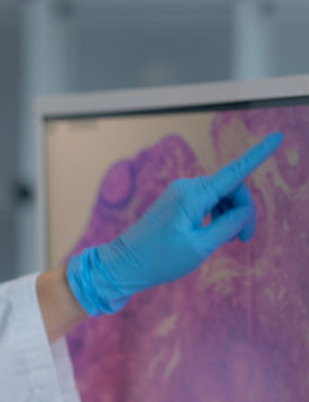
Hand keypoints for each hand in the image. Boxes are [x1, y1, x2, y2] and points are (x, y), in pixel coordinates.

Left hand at [66, 132, 283, 315]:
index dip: (258, 155)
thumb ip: (228, 226)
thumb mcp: (201, 247)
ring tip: (227, 241)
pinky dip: (217, 215)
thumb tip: (242, 210)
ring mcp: (180, 192)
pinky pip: (208, 201)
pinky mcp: (177, 200)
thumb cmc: (159, 259)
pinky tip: (214, 234)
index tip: (276, 137)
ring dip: (230, 215)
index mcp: (193, 196)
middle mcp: (186, 188)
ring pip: (221, 196)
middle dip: (243, 211)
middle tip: (243, 240)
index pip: (234, 172)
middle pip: (231, 189)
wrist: (124, 264)